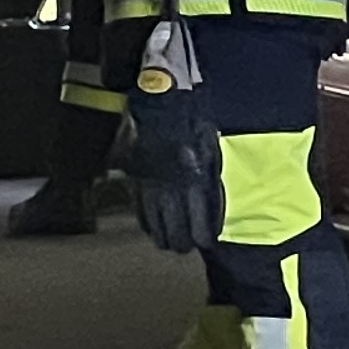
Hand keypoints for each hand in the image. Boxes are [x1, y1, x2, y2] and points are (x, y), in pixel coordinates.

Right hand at [127, 74, 218, 257]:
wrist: (160, 105)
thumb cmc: (191, 125)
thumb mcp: (211, 152)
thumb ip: (211, 182)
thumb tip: (213, 208)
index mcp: (194, 182)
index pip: (199, 226)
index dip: (204, 238)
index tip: (206, 240)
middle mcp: (170, 189)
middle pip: (176, 233)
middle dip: (183, 243)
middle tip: (187, 244)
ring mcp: (149, 186)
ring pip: (155, 227)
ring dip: (164, 237)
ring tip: (170, 241)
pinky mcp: (134, 181)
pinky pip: (139, 212)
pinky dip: (147, 223)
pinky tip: (153, 227)